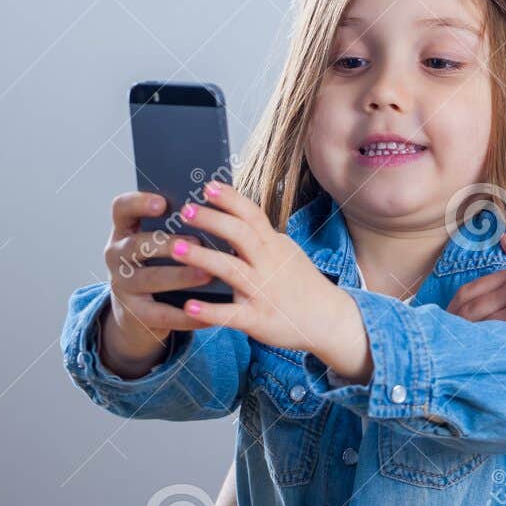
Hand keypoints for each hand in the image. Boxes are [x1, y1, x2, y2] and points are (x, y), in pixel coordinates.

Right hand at [101, 191, 216, 374]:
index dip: (139, 202)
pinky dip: (186, 315)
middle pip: (135, 244)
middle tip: (198, 242)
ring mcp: (122, 285)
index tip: (163, 202)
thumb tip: (219, 207)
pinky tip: (209, 312)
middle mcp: (118, 255)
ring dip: (179, 276)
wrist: (139, 312)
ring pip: (148, 279)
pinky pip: (160, 314)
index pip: (122, 208)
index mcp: (126, 230)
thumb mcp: (162, 243)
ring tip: (207, 274)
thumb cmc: (160, 264)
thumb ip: (180, 225)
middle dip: (167, 243)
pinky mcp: (134, 314)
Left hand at [165, 182, 367, 376]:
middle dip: (212, 220)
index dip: (230, 199)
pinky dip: (210, 310)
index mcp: (275, 246)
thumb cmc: (302, 285)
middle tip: (185, 210)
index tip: (208, 186)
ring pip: (232, 270)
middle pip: (240, 235)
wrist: (330, 320)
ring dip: (202, 257)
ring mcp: (264, 292)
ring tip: (174, 248)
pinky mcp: (259, 319)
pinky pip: (232, 314)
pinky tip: (188, 306)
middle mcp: (269, 264)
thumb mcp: (286, 254)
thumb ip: (261, 238)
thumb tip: (234, 217)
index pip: (253, 215)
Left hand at [446, 233, 505, 374]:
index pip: (473, 289)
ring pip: (477, 323)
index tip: (445, 323)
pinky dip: (478, 347)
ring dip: (459, 338)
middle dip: (449, 324)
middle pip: (468, 307)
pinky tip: (471, 359)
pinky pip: (494, 338)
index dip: (454, 308)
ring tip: (449, 354)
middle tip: (438, 343)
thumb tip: (504, 239)